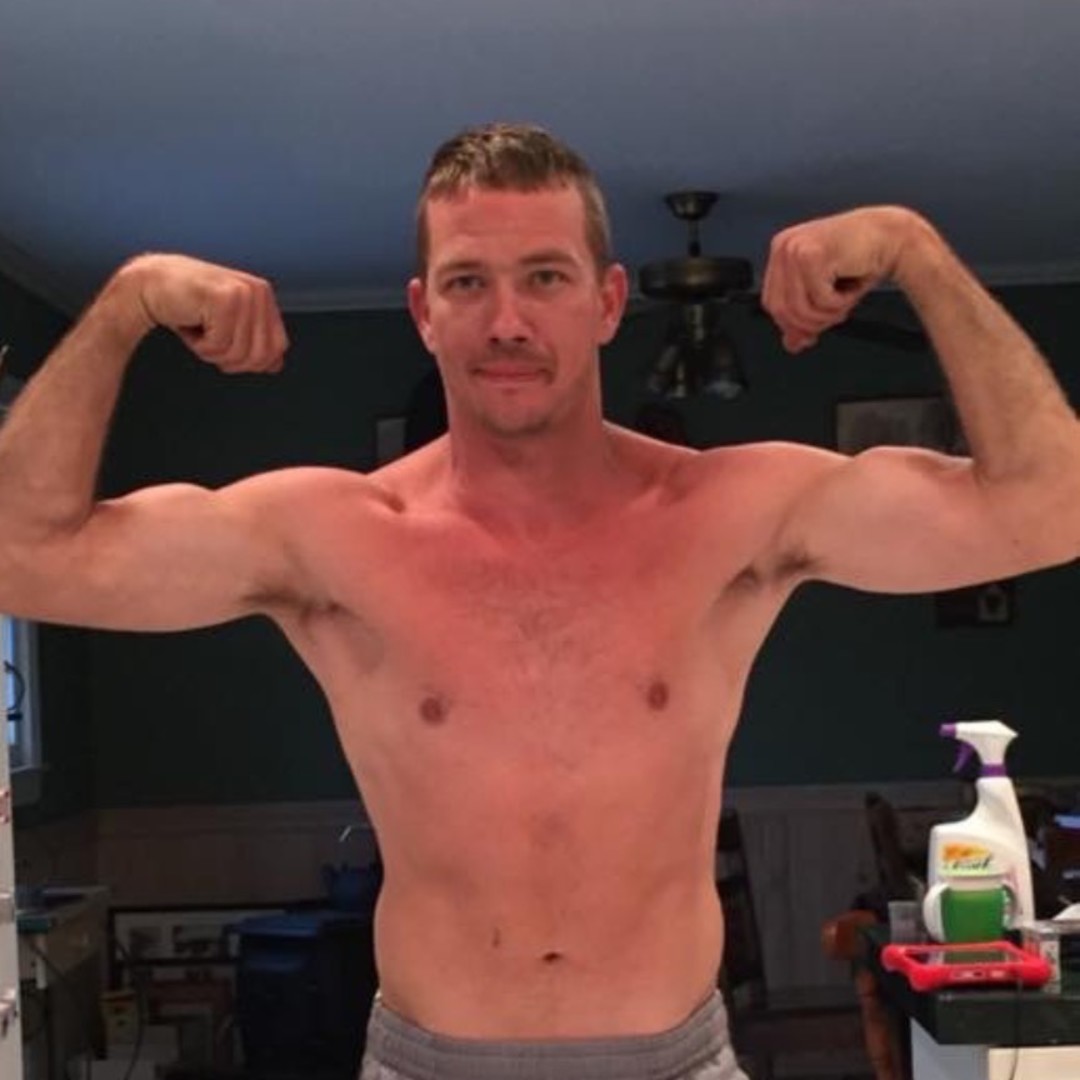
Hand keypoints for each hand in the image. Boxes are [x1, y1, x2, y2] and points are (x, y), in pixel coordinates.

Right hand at [114, 254, 287, 372]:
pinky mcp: (224, 298)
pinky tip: (190, 322)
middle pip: (259, 356)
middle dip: (230, 359)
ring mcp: (243, 292)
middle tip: (209, 339)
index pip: (277, 347)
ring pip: (239, 353)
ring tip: (198, 327)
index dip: (250, 360)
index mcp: (264, 296)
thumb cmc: (186, 305)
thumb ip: (254, 342)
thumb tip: (276, 366)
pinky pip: (219, 345)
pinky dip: (199, 345)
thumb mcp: (228, 325)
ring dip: (211, 351)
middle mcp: (258, 291)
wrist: (147, 284)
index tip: (225, 346)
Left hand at [761, 206, 919, 352]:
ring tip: (845, 302)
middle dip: (811, 323)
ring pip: (799, 308)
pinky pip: (820, 299)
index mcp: (781, 252)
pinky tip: (851, 289)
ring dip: (827, 315)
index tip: (809, 334)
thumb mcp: (826, 293)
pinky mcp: (813, 255)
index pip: (772, 303)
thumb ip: (805, 317)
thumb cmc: (861, 259)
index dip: (792, 324)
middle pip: (782, 309)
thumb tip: (792, 344)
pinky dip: (840, 303)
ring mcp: (795, 249)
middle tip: (834, 316)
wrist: (892, 236)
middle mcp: (783, 247)